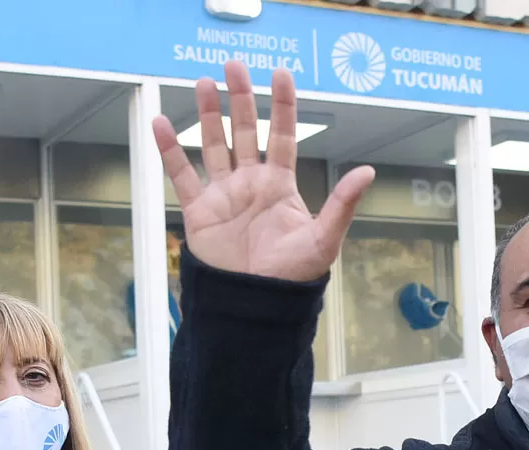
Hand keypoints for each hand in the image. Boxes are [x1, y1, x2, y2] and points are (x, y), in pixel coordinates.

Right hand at [152, 61, 374, 282]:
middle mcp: (251, 183)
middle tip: (234, 65)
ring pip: (214, 144)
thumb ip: (342, 203)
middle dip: (241, 99)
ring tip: (204, 82)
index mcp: (280, 185)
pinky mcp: (198, 211)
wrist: (256, 305)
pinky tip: (161, 122)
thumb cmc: (293, 276)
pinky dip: (170, 150)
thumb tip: (368, 171)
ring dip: (208, 114)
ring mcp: (224, 194)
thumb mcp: (324, 238)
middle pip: (246, 131)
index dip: (282, 105)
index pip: (282, 135)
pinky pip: (181, 175)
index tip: (280, 74)